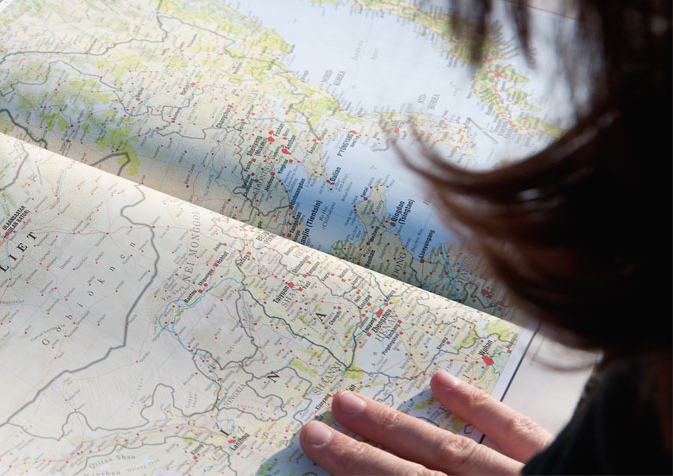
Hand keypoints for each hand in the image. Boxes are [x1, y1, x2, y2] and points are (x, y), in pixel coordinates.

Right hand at [299, 370, 552, 474]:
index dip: (356, 470)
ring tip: (352, 403)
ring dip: (400, 428)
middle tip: (318, 428)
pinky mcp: (562, 460)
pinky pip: (517, 432)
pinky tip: (441, 382)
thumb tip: (396, 468)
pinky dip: (478, 407)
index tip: (316, 446)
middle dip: (364, 455)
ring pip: (454, 452)